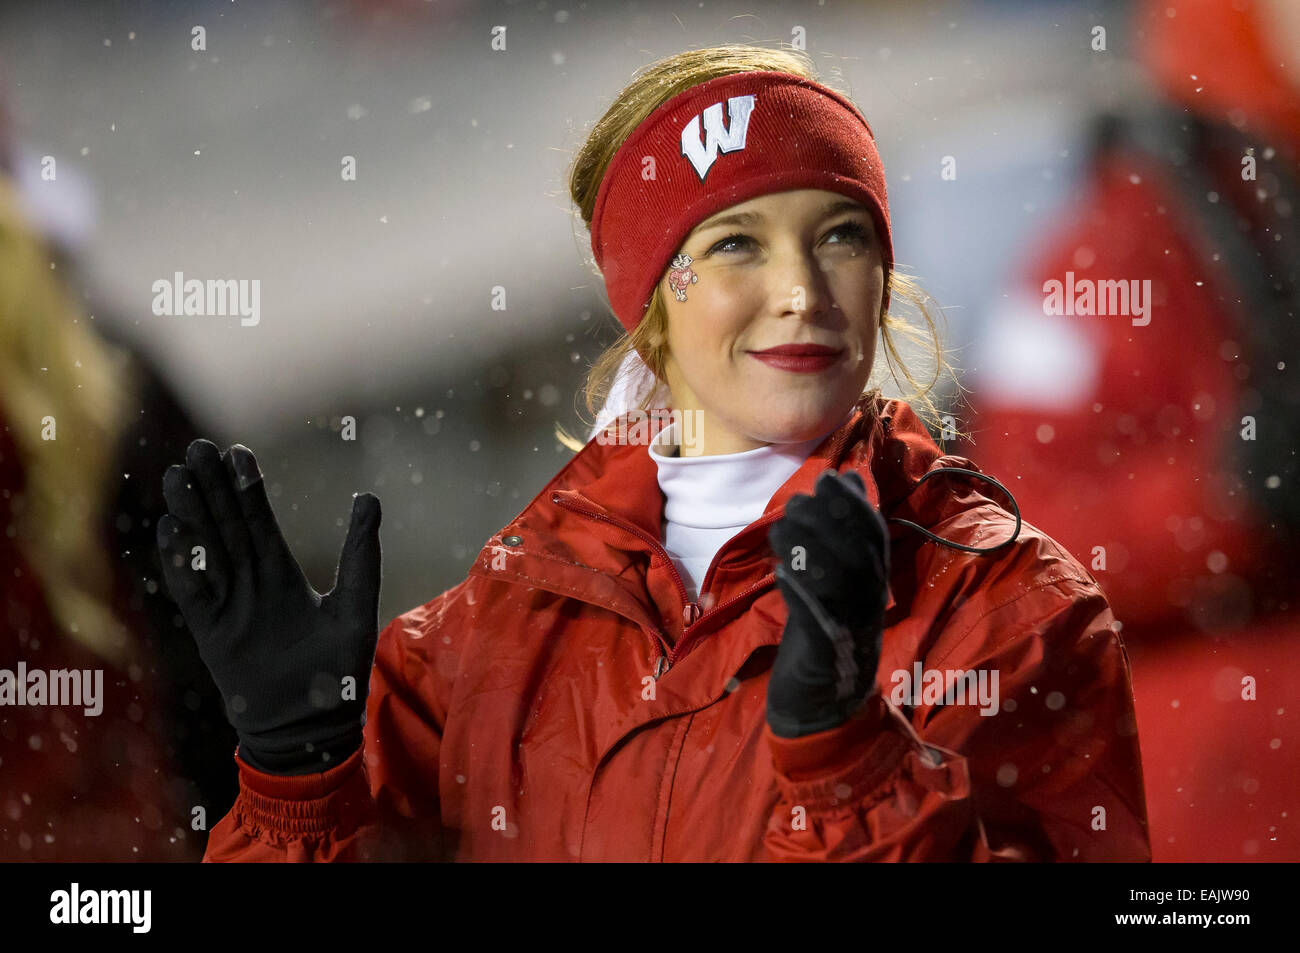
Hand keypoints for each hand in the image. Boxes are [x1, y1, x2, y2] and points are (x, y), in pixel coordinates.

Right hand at [157, 438, 381, 774]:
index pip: (260, 521)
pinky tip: (171, 529)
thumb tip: (369, 498)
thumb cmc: (337, 673)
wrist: (312, 727)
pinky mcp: (211, 633)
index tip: (236, 452)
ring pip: (205, 551)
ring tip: (178, 476)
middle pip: (226, 527)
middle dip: (211, 489)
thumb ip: (361, 555)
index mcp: (281, 573)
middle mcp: (251, 584)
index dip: (247, 488)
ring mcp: (228, 606)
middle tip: (196, 449)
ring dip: (191, 514)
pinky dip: (181, 563)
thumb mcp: (355, 606)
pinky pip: (192, 592)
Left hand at [765, 470, 889, 738]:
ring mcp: (849, 628)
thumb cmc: (827, 627)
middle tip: (794, 505)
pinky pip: (817, 622)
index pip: (874, 534)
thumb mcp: (835, 575)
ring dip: (808, 549)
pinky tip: (781, 576)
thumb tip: (848, 476)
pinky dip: (800, 596)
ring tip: (780, 531)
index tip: (828, 480)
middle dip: (827, 519)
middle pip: (857, 552)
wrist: (824, 701)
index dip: (853, 503)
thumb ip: (841, 529)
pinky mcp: (823, 655)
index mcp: (873, 581)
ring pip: (837, 581)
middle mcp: (868, 602)